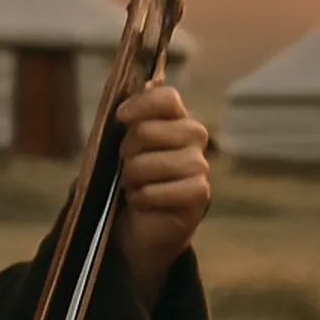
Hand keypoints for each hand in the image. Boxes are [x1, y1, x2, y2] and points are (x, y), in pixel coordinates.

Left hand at [113, 81, 210, 308]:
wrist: (142, 222)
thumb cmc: (131, 176)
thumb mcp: (122, 144)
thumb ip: (126, 122)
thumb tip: (121, 106)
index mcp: (176, 117)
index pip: (166, 98)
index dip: (140, 105)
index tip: (120, 117)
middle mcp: (193, 136)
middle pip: (147, 130)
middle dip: (125, 151)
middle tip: (128, 165)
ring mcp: (200, 165)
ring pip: (146, 163)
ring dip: (130, 178)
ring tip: (135, 185)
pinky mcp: (199, 193)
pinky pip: (153, 192)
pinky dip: (139, 199)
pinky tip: (143, 202)